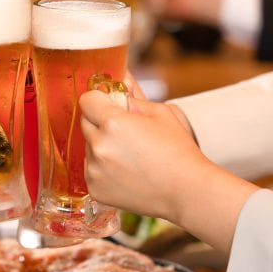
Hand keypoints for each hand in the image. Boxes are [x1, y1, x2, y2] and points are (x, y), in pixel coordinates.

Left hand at [80, 91, 202, 221]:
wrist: (186, 192)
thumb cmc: (178, 151)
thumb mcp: (160, 113)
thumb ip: (133, 96)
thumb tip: (120, 79)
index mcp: (113, 123)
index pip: (87, 100)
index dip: (99, 100)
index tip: (110, 105)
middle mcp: (99, 147)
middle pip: (85, 122)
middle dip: (101, 122)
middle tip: (126, 132)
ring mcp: (95, 171)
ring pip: (88, 147)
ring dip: (102, 146)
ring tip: (131, 156)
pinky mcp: (95, 189)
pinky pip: (91, 169)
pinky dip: (103, 168)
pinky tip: (127, 171)